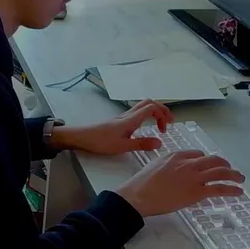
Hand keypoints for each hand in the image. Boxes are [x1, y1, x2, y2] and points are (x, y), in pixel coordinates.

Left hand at [52, 100, 173, 155]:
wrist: (82, 137)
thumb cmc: (101, 141)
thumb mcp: (123, 146)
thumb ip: (142, 144)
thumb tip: (159, 143)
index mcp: (131, 119)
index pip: (152, 107)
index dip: (163, 115)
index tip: (165, 129)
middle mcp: (128, 115)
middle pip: (149, 102)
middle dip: (162, 110)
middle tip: (168, 123)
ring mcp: (123, 116)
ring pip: (142, 106)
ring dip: (154, 112)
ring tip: (160, 125)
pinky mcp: (119, 121)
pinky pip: (137, 112)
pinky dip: (146, 116)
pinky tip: (145, 128)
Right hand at [115, 150, 245, 217]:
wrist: (139, 195)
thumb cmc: (142, 184)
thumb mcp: (155, 166)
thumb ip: (168, 166)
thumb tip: (174, 172)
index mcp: (176, 155)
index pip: (198, 154)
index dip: (206, 160)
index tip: (210, 166)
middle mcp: (188, 163)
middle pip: (214, 160)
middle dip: (225, 164)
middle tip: (230, 170)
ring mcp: (194, 177)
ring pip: (221, 172)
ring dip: (234, 175)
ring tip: (240, 179)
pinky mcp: (197, 191)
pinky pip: (219, 188)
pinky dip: (232, 189)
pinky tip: (238, 192)